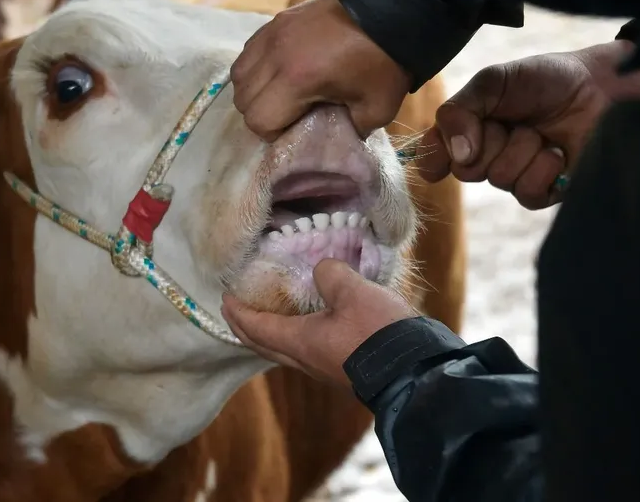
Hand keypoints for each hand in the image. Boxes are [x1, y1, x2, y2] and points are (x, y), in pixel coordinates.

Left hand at [221, 259, 417, 386]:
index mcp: (300, 342)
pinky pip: (301, 352)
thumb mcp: (353, 291)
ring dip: (267, 333)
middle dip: (245, 326)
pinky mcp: (340, 369)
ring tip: (265, 314)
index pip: (255, 328)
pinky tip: (303, 323)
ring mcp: (322, 368)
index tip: (225, 297)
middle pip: (262, 345)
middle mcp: (305, 359)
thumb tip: (322, 269)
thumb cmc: (378, 333)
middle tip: (234, 308)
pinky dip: (289, 336)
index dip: (238, 312)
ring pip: (282, 351)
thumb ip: (329, 274)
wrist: (414, 371)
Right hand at [231, 0, 411, 141]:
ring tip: (280, 94)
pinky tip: (280, 71)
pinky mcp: (277, 20)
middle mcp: (275, 55)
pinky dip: (256, 67)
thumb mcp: (377, 109)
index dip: (273, 133)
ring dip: (254, 91)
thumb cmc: (385, 61)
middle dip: (262, 114)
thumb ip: (349, 130)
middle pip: (242, 99)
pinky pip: (248, 51)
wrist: (392, 8)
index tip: (295, 129)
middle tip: (288, 114)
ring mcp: (273, 33)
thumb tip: (332, 138)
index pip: (258, 119)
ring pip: (239, 74)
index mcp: (297, 79)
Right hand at [416, 40, 639, 209]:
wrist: (601, 84)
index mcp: (469, 128)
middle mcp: (487, 155)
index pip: (435, 153)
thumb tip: (457, 157)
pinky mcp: (546, 191)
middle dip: (489, 141)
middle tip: (511, 121)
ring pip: (498, 179)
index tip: (441, 155)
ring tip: (540, 130)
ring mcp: (516, 174)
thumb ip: (461, 111)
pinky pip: (527, 194)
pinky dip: (543, 168)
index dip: (434, 156)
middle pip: (465, 169)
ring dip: (522, 149)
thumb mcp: (494, 81)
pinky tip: (557, 151)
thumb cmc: (547, 78)